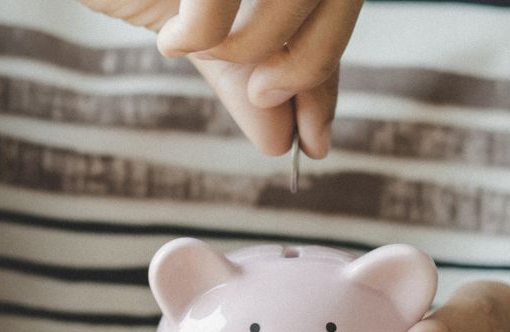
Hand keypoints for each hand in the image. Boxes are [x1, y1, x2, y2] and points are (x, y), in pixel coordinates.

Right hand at [74, 0, 363, 157]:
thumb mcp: (203, 33)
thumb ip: (246, 75)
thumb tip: (288, 139)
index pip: (337, 1)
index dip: (327, 65)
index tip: (315, 138)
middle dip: (311, 62)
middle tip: (265, 99)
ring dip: (248, 47)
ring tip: (197, 49)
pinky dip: (202, 35)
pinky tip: (173, 40)